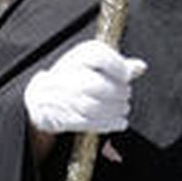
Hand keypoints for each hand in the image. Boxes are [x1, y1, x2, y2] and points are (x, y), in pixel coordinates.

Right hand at [23, 39, 147, 135]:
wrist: (42, 95)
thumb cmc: (74, 77)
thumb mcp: (96, 65)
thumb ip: (119, 66)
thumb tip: (140, 67)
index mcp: (78, 56)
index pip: (99, 57)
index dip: (118, 68)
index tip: (126, 77)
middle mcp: (65, 74)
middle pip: (96, 85)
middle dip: (117, 94)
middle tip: (125, 96)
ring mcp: (59, 96)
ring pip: (92, 107)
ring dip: (113, 111)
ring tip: (122, 109)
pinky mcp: (59, 115)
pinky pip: (87, 123)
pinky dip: (107, 124)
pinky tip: (119, 122)